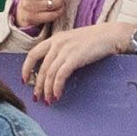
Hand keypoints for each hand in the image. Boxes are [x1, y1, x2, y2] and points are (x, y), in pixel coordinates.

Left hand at [20, 20, 135, 102]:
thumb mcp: (73, 41)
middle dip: (37, 85)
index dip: (25, 68)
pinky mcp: (74, 58)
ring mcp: (65, 50)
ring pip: (48, 74)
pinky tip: (57, 95)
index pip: (33, 54)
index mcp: (55, 39)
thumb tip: (53, 68)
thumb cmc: (95, 40)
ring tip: (48, 100)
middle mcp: (57, 43)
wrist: (112, 35)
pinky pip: (60, 76)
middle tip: (37, 97)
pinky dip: (56, 87)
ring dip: (47, 90)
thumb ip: (62, 51)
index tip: (24, 80)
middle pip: (40, 68)